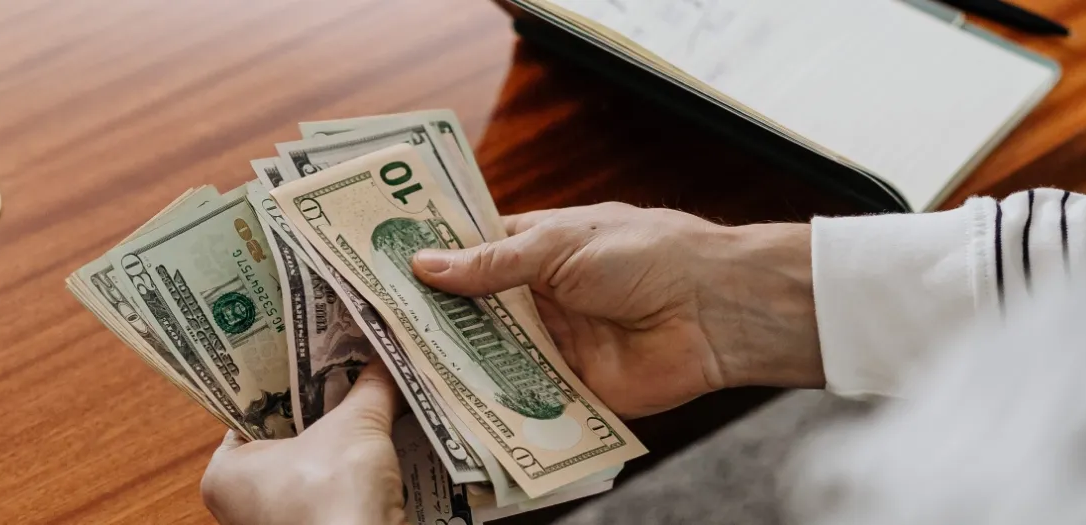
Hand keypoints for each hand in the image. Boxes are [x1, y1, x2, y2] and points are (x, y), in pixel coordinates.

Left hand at [200, 362, 403, 524]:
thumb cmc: (334, 495)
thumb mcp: (355, 427)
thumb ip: (370, 388)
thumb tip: (387, 355)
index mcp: (225, 473)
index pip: (252, 411)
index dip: (285, 380)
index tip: (310, 352)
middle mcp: (242, 503)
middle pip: (287, 437)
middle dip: (320, 408)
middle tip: (347, 366)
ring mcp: (279, 523)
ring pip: (312, 467)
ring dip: (341, 440)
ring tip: (368, 396)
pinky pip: (333, 492)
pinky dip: (353, 472)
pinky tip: (380, 442)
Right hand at [411, 202, 822, 418]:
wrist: (715, 310)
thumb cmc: (647, 255)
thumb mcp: (560, 246)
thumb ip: (492, 264)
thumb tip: (425, 265)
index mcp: (537, 248)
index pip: (470, 254)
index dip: (427, 262)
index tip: (374, 269)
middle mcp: (540, 297)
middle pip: (472, 312)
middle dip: (429, 321)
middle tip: (370, 329)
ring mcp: (553, 344)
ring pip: (490, 358)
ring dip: (452, 364)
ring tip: (392, 372)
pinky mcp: (571, 390)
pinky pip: (523, 400)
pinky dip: (492, 405)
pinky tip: (446, 412)